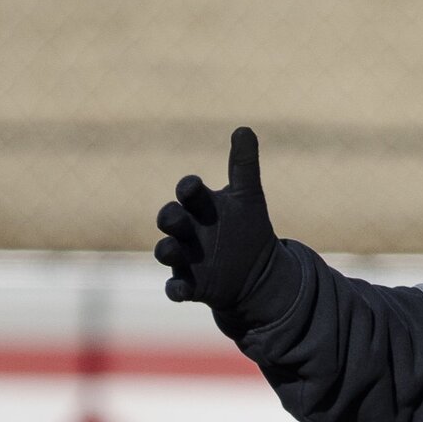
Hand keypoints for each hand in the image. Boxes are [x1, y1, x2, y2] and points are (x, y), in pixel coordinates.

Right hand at [155, 126, 284, 316]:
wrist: (256, 273)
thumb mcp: (248, 198)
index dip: (189, 189)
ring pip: (166, 251)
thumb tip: (244, 129)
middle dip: (170, 217)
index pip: (189, 192)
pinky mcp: (191, 285)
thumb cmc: (247, 230)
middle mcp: (187, 231)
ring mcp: (185, 259)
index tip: (193, 187)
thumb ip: (244, 165)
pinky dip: (176, 290)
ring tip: (173, 250)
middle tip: (175, 218)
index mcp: (200, 207)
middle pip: (170, 219)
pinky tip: (182, 292)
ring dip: (167, 250)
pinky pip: (176, 289)